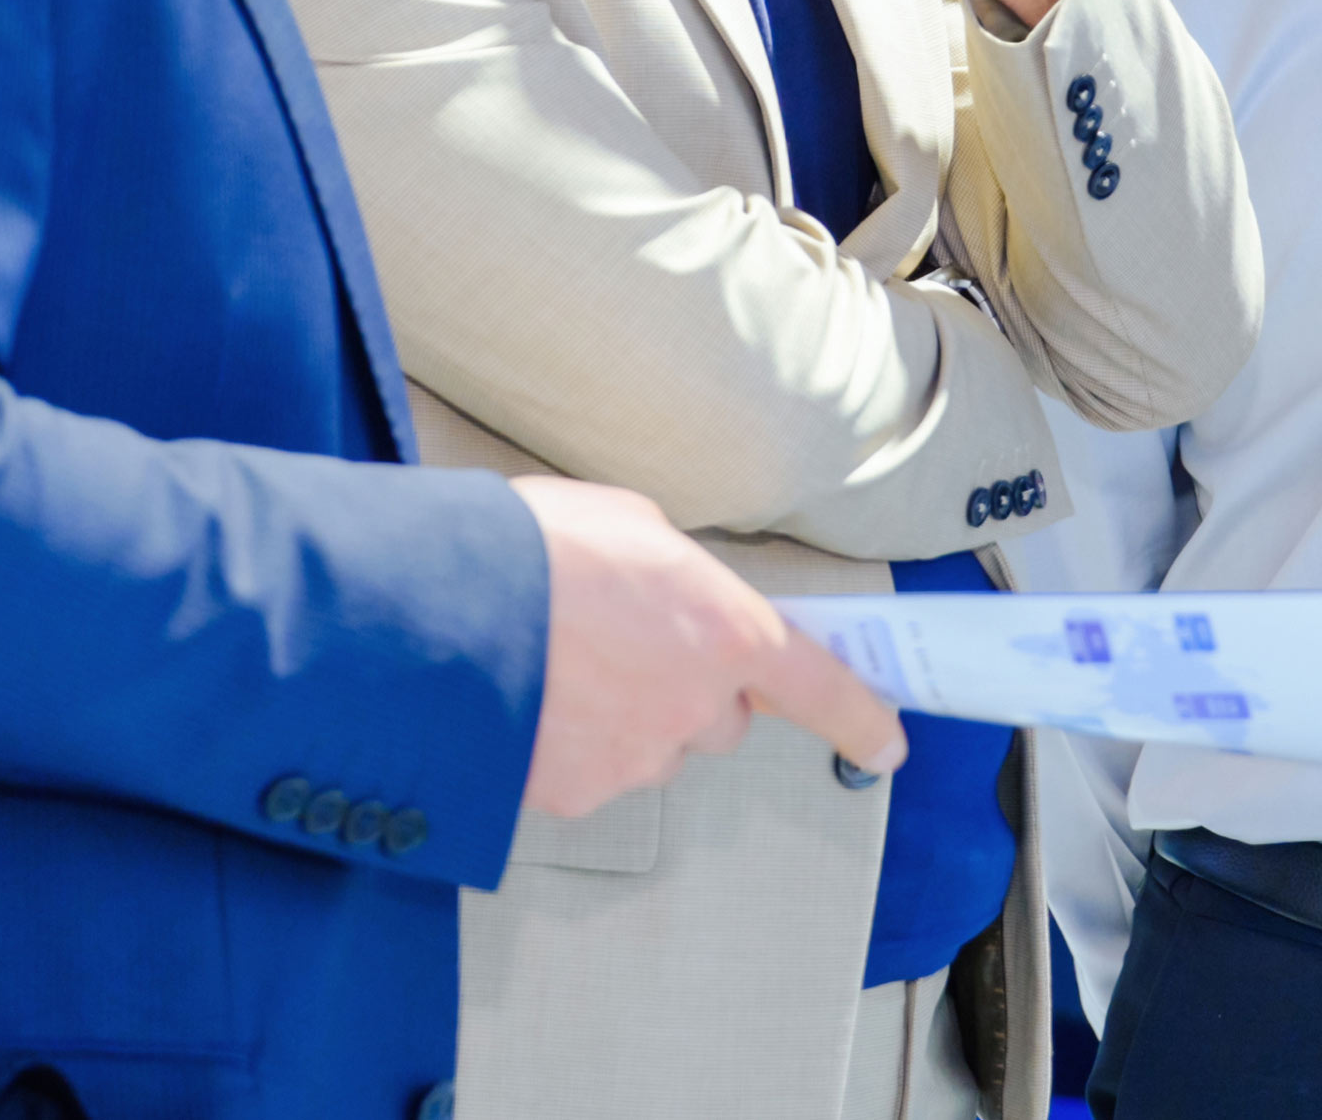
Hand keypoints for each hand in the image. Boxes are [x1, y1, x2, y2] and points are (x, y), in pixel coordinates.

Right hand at [510, 474, 905, 819]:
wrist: (435, 607)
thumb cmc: (534, 545)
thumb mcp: (631, 525)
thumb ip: (679, 577)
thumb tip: (676, 603)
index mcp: (726, 631)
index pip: (818, 687)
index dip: (858, 718)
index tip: (886, 745)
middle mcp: (694, 707)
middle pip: (717, 718)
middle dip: (685, 690)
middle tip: (621, 644)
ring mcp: (634, 758)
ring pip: (650, 746)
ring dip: (620, 715)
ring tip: (557, 662)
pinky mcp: (575, 795)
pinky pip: (590, 772)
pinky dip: (566, 744)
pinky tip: (528, 697)